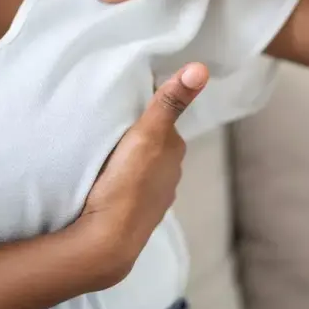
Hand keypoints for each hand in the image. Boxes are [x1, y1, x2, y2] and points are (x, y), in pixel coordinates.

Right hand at [74, 63, 209, 286]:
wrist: (108, 240)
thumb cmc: (128, 183)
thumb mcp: (147, 134)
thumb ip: (170, 101)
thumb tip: (201, 68)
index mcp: (174, 150)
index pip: (164, 119)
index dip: (148, 107)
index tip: (126, 97)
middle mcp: (171, 173)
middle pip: (155, 143)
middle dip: (140, 132)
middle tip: (113, 120)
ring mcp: (155, 197)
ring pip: (144, 166)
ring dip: (131, 158)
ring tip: (107, 150)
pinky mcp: (137, 213)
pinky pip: (132, 187)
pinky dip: (123, 180)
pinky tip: (107, 180)